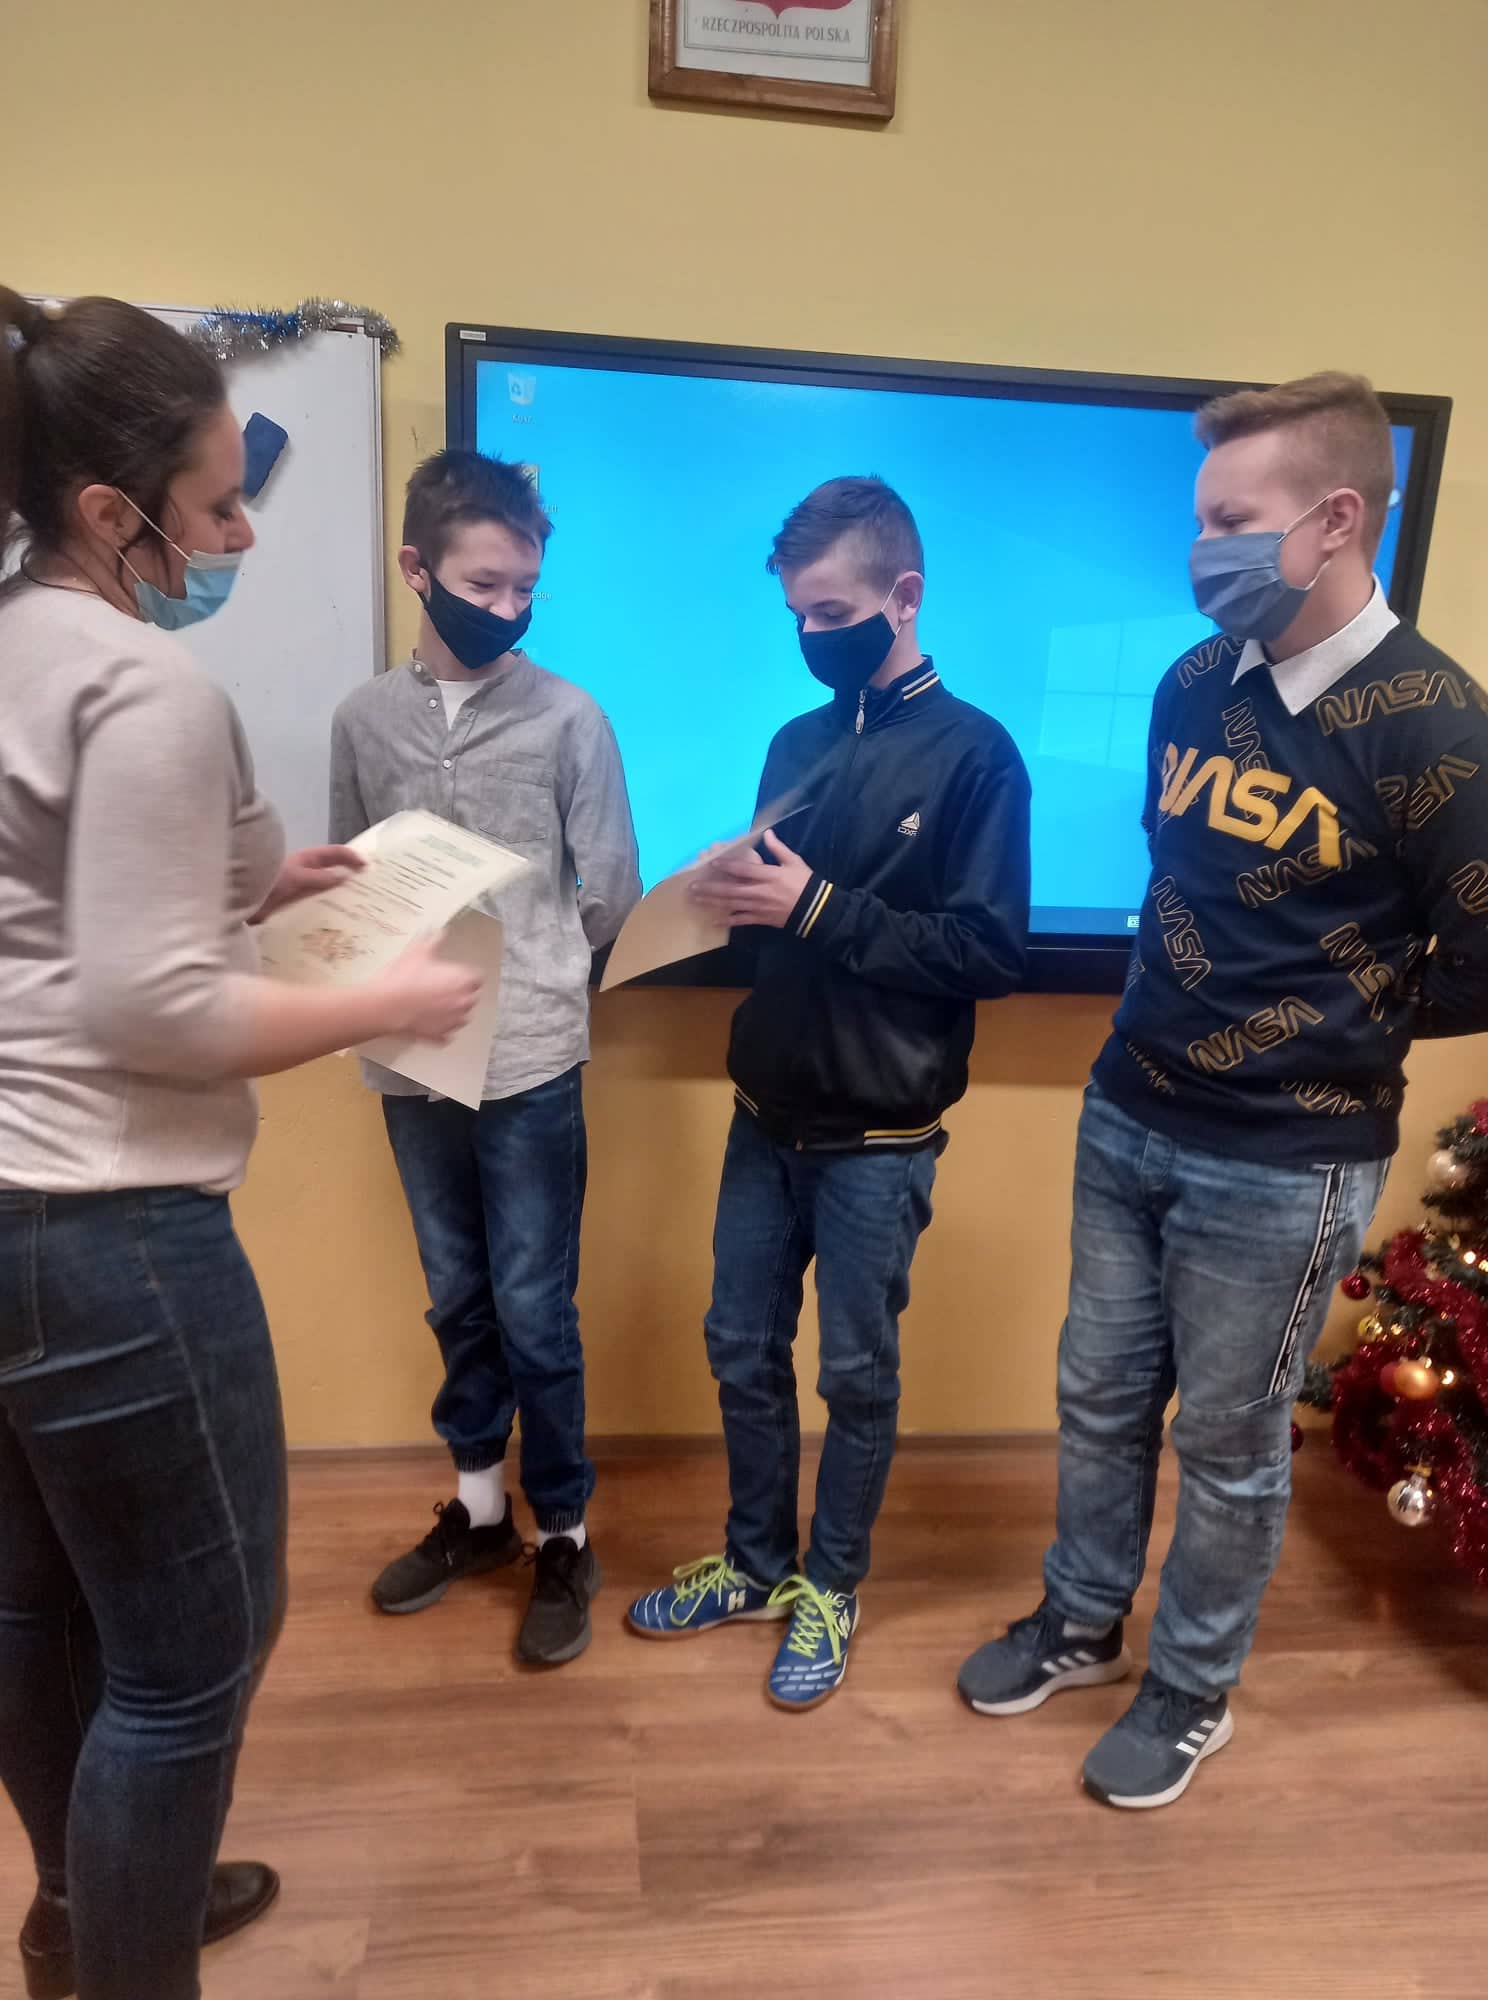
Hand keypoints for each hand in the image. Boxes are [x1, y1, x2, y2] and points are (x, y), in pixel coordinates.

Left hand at [254, 845, 365, 921]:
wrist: (238, 900)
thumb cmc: (268, 881)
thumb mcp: (296, 877)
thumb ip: (319, 877)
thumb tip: (345, 876)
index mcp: (307, 860)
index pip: (336, 853)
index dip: (353, 857)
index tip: (369, 868)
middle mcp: (306, 873)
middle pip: (334, 874)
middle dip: (351, 881)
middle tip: (371, 894)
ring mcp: (300, 891)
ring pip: (326, 893)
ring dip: (340, 901)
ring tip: (358, 914)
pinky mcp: (294, 907)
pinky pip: (316, 909)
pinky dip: (326, 915)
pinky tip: (336, 926)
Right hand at [373, 938, 482, 1043]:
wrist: (386, 1006)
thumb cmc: (404, 976)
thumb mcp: (418, 951)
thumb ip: (434, 940)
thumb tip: (440, 931)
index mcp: (464, 981)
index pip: (477, 978)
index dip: (465, 975)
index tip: (453, 974)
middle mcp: (465, 1003)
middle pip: (471, 997)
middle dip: (460, 993)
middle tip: (441, 987)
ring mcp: (454, 1022)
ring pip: (461, 1017)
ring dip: (453, 1011)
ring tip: (434, 1004)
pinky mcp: (441, 1037)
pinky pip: (446, 1034)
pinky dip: (441, 1028)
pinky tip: (428, 1021)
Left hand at [688, 829, 812, 930]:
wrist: (816, 910)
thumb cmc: (805, 883)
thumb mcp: (794, 862)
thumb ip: (778, 848)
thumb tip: (767, 833)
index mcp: (769, 875)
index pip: (744, 869)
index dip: (727, 865)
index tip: (712, 862)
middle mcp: (760, 892)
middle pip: (730, 889)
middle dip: (711, 888)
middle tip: (693, 886)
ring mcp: (759, 907)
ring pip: (731, 904)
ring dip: (713, 901)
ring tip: (696, 899)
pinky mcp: (761, 919)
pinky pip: (742, 920)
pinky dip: (728, 921)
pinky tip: (714, 921)